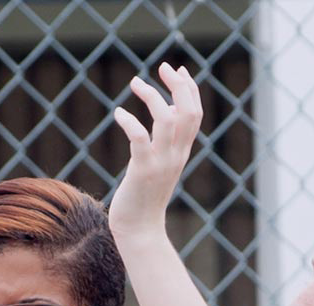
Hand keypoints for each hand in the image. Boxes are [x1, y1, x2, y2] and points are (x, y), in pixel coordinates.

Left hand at [106, 62, 202, 245]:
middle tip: (163, 66)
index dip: (189, 89)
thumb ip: (168, 140)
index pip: (195, 113)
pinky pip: (140, 138)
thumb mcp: (161, 164)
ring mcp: (161, 162)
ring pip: (167, 120)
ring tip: (135, 83)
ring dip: (152, 96)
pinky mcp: (143, 170)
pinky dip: (130, 121)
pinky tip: (118, 112)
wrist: (140, 230)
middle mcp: (176, 155)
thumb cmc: (145, 197)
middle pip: (188, 111)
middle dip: (178, 84)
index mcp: (182, 152)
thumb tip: (171, 109)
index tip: (177, 70)